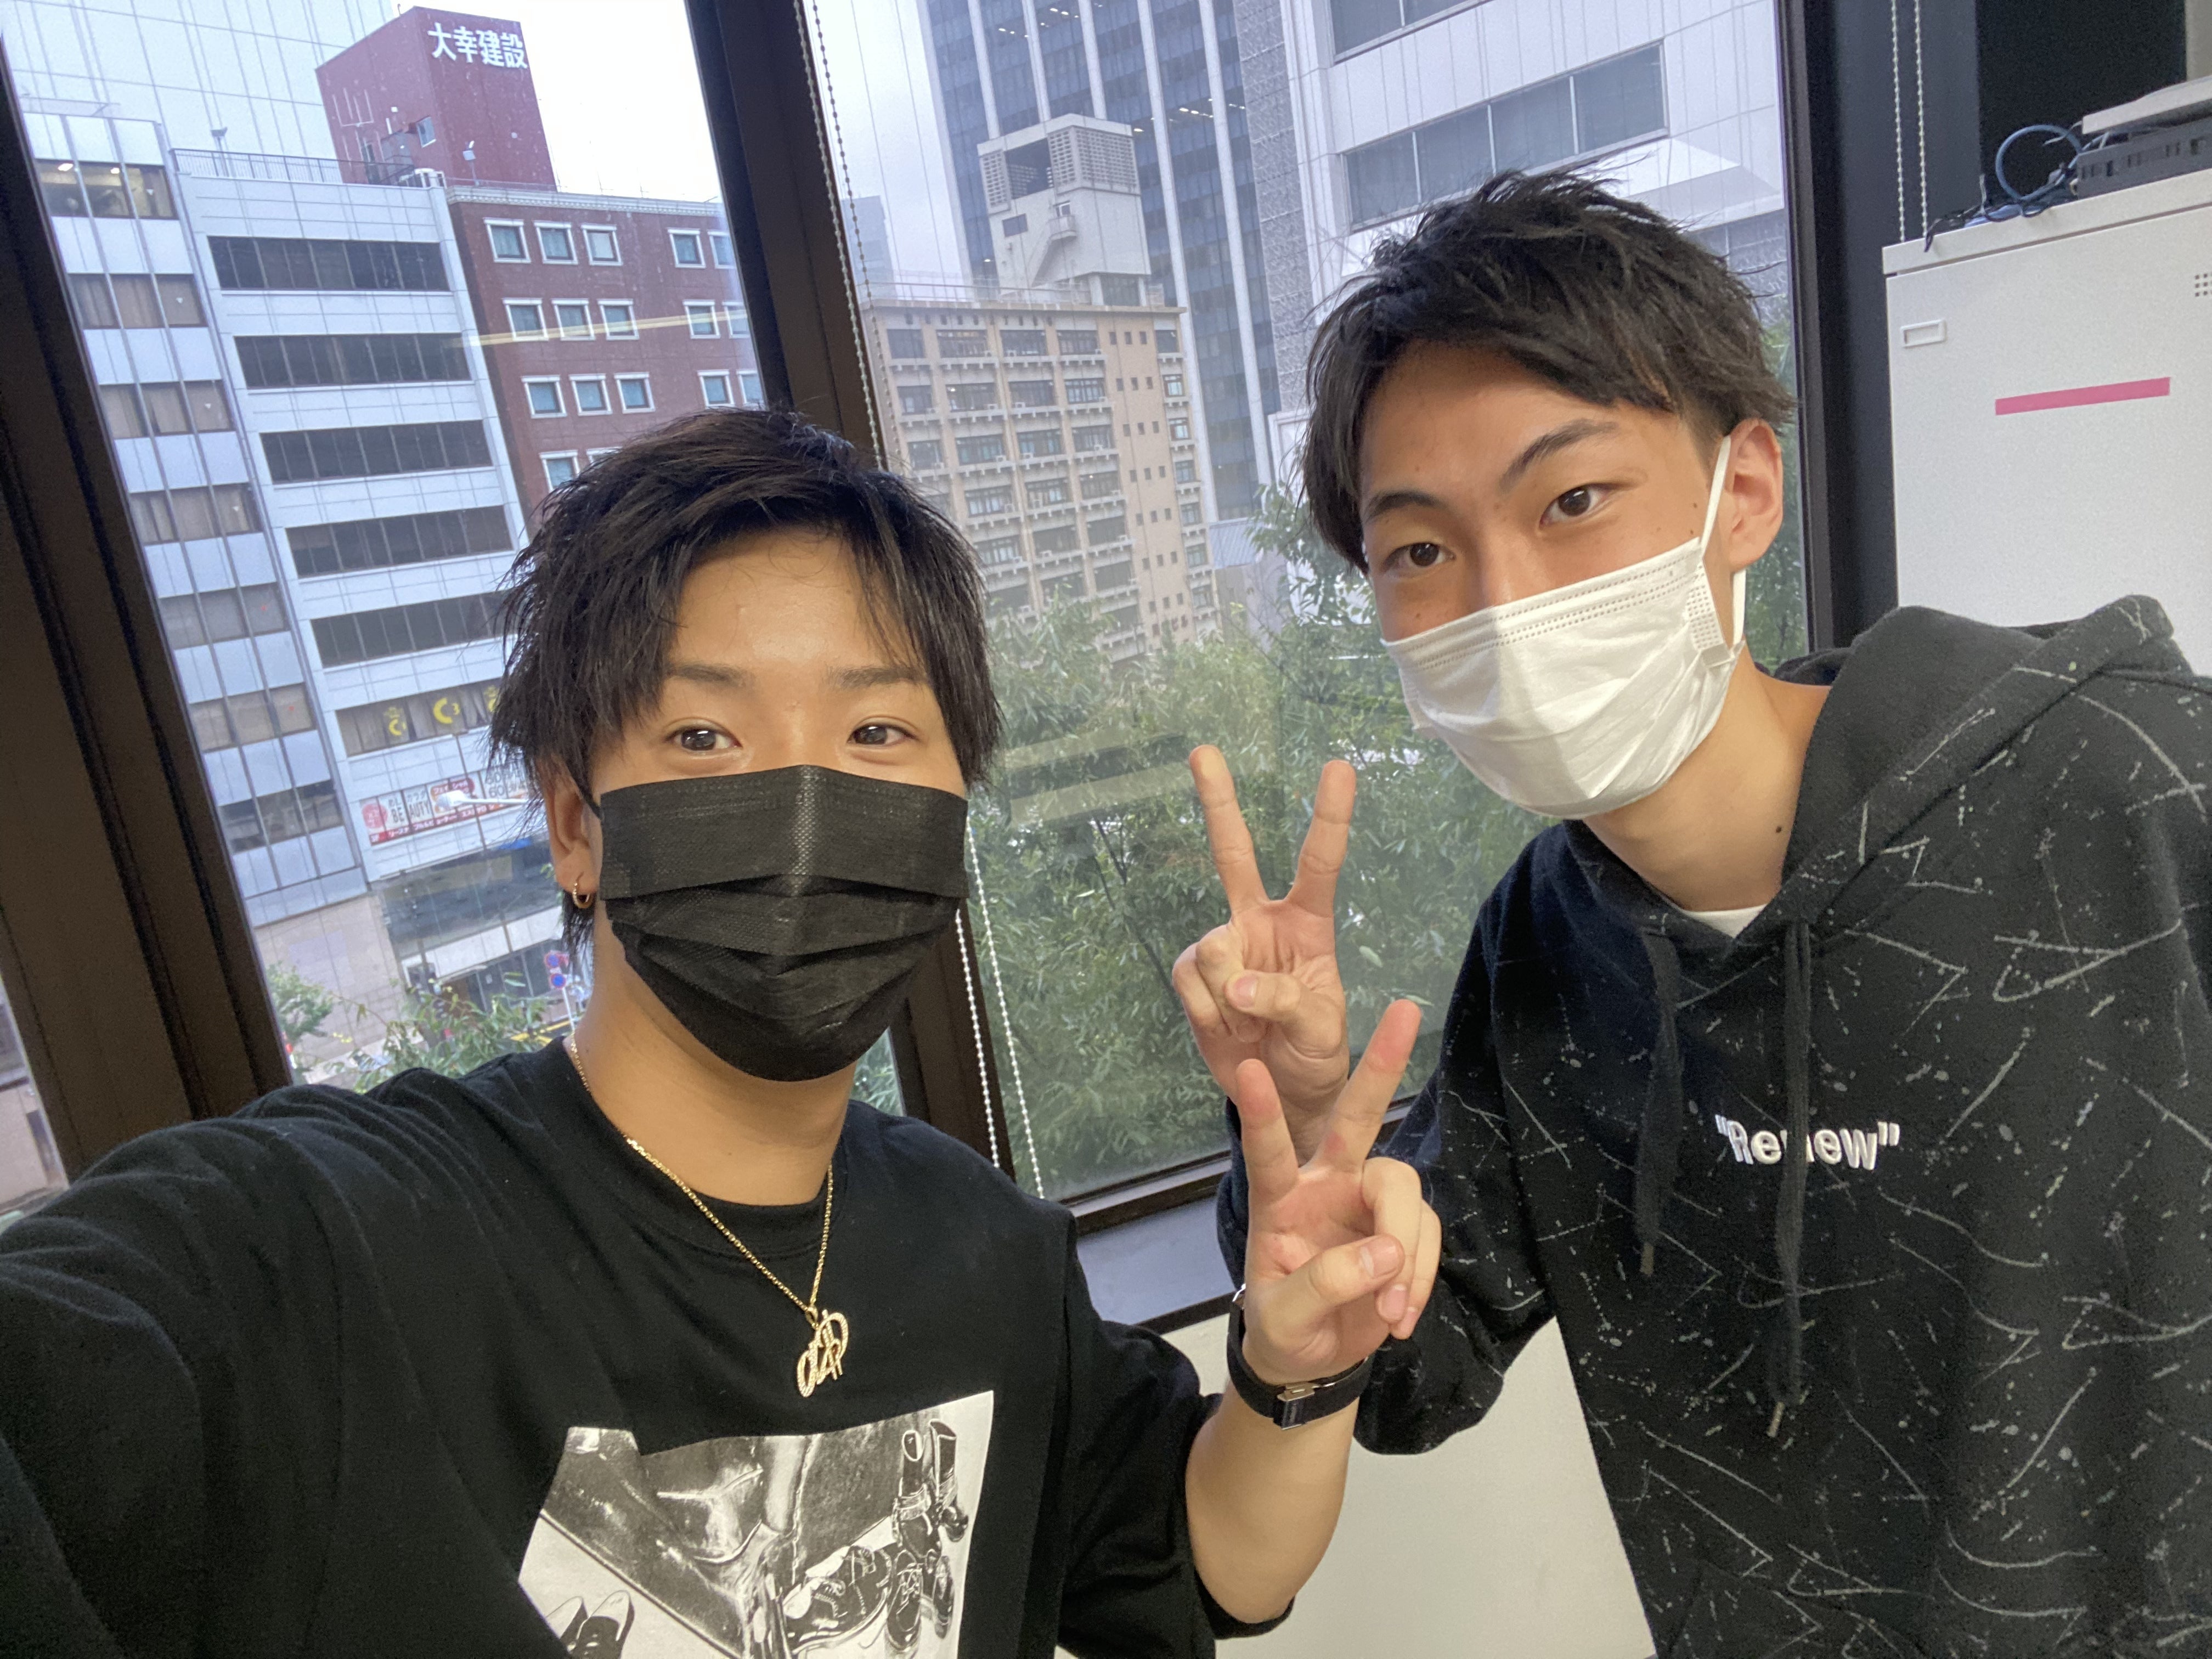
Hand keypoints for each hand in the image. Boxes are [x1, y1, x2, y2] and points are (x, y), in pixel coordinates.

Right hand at [1173, 747, 1352, 1159]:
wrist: (1278, 1098)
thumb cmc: (1315, 1054)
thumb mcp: (1321, 1031)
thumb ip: (1287, 1000)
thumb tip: (1239, 982)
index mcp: (1308, 925)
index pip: (1319, 863)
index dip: (1329, 816)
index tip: (1338, 768)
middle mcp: (1261, 923)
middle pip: (1234, 854)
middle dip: (1218, 801)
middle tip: (1203, 750)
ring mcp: (1224, 947)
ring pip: (1215, 950)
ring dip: (1233, 1000)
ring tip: (1254, 1028)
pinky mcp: (1195, 977)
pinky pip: (1191, 985)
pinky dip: (1210, 1015)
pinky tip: (1230, 1030)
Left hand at [1235, 999, 1440, 1388]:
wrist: (1311, 1358)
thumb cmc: (1282, 1325)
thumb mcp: (1282, 1319)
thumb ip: (1323, 1285)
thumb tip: (1383, 1253)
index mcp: (1278, 1197)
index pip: (1267, 1148)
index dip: (1261, 1112)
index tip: (1251, 1069)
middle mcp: (1325, 1183)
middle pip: (1355, 1118)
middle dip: (1381, 1067)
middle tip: (1406, 1011)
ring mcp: (1366, 1202)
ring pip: (1403, 1188)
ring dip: (1405, 1252)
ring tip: (1390, 1312)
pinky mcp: (1403, 1228)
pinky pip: (1426, 1235)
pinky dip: (1419, 1278)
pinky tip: (1399, 1316)